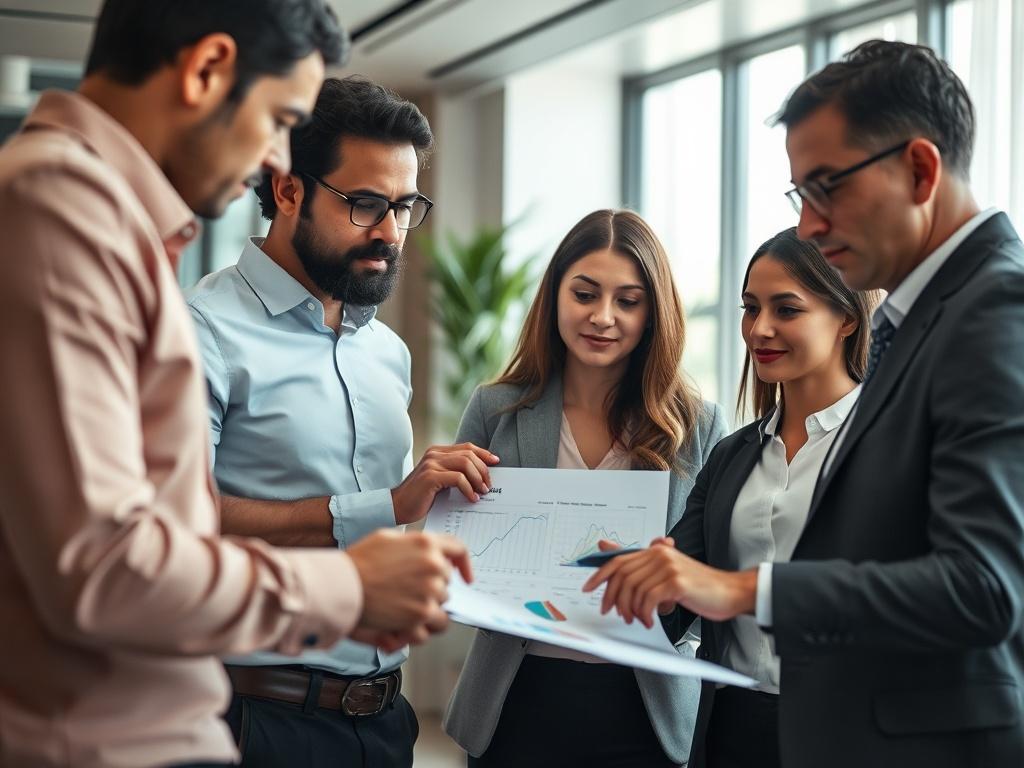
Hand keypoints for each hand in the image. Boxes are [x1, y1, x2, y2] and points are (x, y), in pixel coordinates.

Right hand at [347, 529, 472, 645]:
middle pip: (446, 585)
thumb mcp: (388, 539)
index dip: (464, 565)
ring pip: (441, 610)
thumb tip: (431, 557)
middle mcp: (433, 566)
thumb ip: (414, 547)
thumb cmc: (357, 563)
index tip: (466, 578)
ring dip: (424, 615)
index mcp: (426, 544)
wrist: (340, 585)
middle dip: (430, 591)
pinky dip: (413, 634)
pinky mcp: (421, 615)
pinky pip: (428, 631)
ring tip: (399, 614)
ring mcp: (429, 591)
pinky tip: (396, 628)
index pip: (459, 550)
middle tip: (404, 595)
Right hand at [391, 443, 499, 524]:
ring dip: (478, 478)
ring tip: (483, 491)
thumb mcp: (440, 480)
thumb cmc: (421, 497)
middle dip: (483, 469)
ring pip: (465, 463)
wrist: (398, 506)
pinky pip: (458, 478)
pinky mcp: (430, 476)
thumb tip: (482, 476)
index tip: (496, 462)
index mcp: (437, 452)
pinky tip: (472, 498)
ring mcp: (431, 463)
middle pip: (469, 454)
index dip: (483, 453)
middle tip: (489, 485)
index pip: (467, 447)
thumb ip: (455, 473)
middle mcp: (434, 454)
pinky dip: (469, 489)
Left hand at [582, 545, 756, 626]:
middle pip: (622, 576)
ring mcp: (668, 567)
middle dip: (613, 598)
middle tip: (614, 613)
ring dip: (631, 610)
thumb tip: (606, 547)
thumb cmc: (698, 586)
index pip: (618, 560)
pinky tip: (650, 620)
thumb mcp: (667, 573)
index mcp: (655, 550)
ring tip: (637, 619)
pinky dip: (645, 613)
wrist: (730, 592)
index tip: (587, 588)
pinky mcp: (676, 582)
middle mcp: (659, 554)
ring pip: (634, 590)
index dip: (599, 575)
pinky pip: (648, 599)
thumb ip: (641, 565)